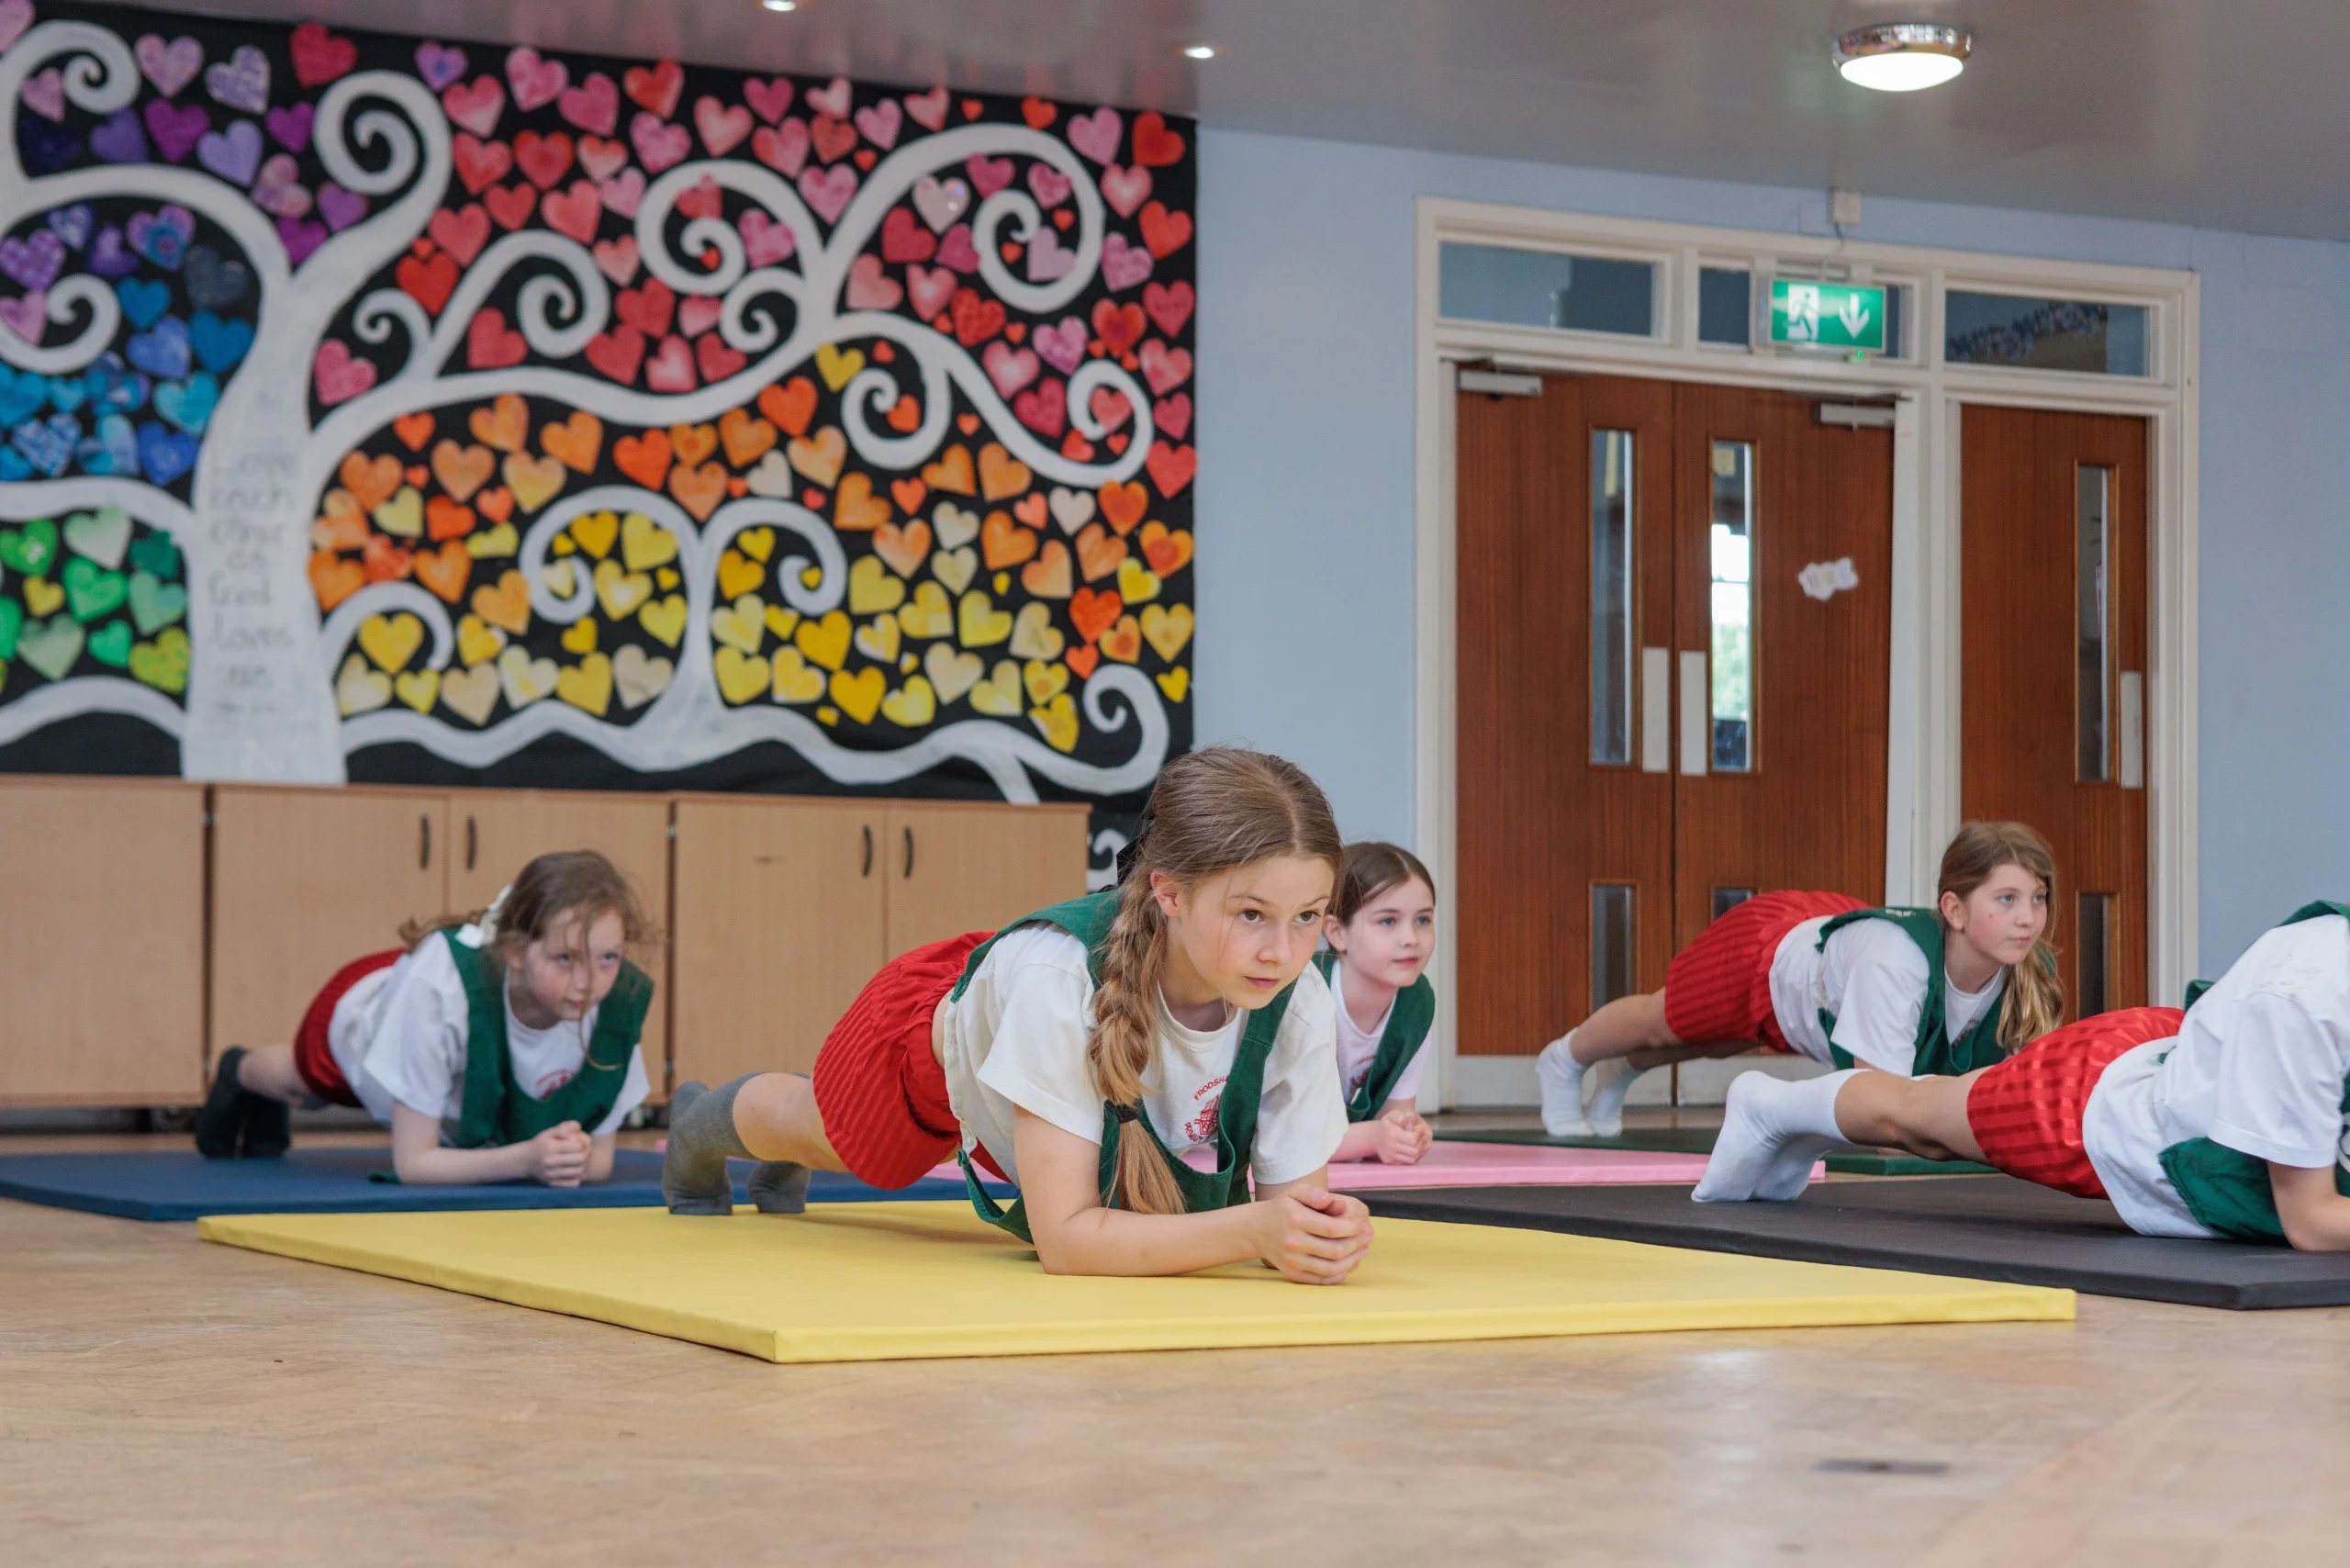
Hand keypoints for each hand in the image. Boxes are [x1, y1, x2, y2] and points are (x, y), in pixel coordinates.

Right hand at [525, 1121, 591, 1186]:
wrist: (524, 1161)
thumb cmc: (540, 1144)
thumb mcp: (549, 1132)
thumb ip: (565, 1127)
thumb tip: (579, 1127)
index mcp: (551, 1148)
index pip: (577, 1147)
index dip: (582, 1144)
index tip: (579, 1144)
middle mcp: (550, 1162)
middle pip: (580, 1159)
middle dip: (585, 1154)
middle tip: (583, 1152)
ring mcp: (551, 1174)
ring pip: (578, 1172)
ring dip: (583, 1166)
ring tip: (579, 1162)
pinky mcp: (552, 1184)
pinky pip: (573, 1184)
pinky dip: (577, 1177)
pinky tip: (573, 1171)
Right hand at [1254, 1187, 1373, 1284]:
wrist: (1256, 1230)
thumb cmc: (1282, 1209)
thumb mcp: (1294, 1192)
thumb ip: (1315, 1194)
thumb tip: (1337, 1202)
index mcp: (1296, 1220)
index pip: (1332, 1229)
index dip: (1352, 1228)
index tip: (1362, 1224)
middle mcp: (1293, 1243)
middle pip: (1335, 1250)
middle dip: (1357, 1244)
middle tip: (1368, 1237)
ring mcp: (1293, 1261)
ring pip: (1331, 1268)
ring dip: (1353, 1261)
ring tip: (1363, 1251)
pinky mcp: (1293, 1274)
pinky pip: (1322, 1280)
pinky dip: (1340, 1274)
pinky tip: (1350, 1263)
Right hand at [1372, 1108, 1430, 1164]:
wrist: (1375, 1137)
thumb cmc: (1389, 1124)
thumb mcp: (1394, 1115)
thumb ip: (1402, 1116)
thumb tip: (1409, 1118)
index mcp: (1392, 1133)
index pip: (1413, 1140)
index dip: (1419, 1134)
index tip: (1418, 1128)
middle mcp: (1390, 1146)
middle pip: (1414, 1151)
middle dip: (1420, 1143)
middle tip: (1417, 1137)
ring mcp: (1389, 1155)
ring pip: (1412, 1159)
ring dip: (1417, 1151)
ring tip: (1415, 1143)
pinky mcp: (1390, 1162)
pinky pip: (1407, 1162)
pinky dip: (1411, 1156)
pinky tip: (1409, 1148)